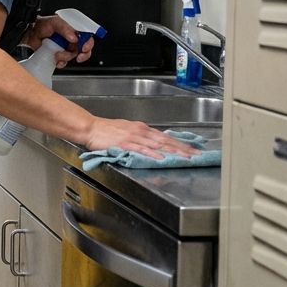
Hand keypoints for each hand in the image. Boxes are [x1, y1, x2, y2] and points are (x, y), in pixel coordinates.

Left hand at [23, 15, 94, 67]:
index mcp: (73, 29)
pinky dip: (61, 63)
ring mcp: (65, 48)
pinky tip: (56, 60)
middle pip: (84, 49)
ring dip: (66, 57)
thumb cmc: (41, 25)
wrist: (29, 35)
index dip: (88, 43)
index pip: (87, 36)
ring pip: (73, 56)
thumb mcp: (54, 22)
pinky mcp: (58, 55)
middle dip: (82, 54)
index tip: (84, 48)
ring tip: (57, 54)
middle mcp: (70, 39)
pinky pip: (64, 62)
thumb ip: (65, 28)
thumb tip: (74, 37)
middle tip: (78, 56)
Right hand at [83, 117, 200, 159]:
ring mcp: (134, 137)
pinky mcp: (125, 143)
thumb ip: (141, 138)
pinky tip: (161, 158)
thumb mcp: (127, 131)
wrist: (90, 128)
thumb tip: (153, 145)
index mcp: (142, 129)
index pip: (166, 136)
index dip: (180, 143)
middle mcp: (141, 131)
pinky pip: (142, 149)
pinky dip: (153, 154)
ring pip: (158, 144)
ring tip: (185, 157)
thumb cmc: (105, 130)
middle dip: (182, 148)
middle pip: (166, 140)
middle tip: (196, 155)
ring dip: (173, 151)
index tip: (192, 149)